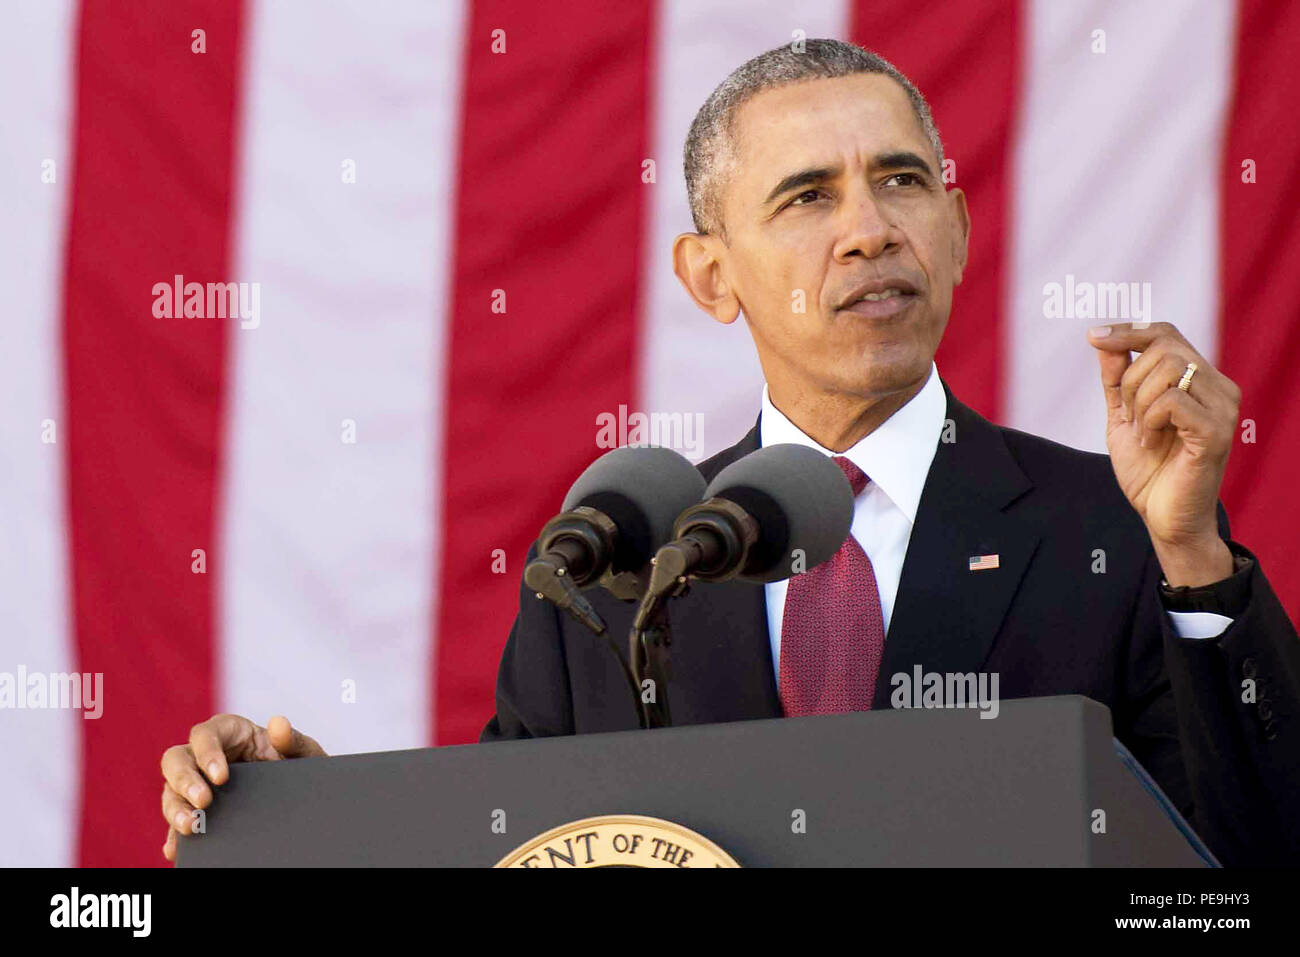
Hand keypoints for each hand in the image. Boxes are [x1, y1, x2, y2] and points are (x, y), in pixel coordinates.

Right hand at [160, 714, 325, 862]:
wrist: (300, 792)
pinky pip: (177, 818)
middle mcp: (205, 754)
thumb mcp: (302, 752)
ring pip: (172, 790)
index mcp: (228, 731)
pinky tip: (176, 848)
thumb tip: (278, 724)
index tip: (221, 777)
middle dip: (185, 781)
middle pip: (176, 759)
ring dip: (176, 809)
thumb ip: (293, 740)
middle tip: (203, 802)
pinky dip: (173, 834)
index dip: (207, 753)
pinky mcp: (194, 807)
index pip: (205, 734)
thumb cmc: (296, 764)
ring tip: (191, 827)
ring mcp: (196, 781)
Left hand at [1088, 322, 1238, 585]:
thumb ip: (1115, 379)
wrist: (1163, 517)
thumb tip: (1103, 340)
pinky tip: (1152, 442)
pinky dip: (1149, 419)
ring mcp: (1222, 408)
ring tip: (1143, 433)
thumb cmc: (1148, 470)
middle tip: (1130, 417)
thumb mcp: (1122, 416)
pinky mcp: (1217, 431)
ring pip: (1168, 370)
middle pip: (1163, 348)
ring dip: (1139, 402)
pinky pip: (1171, 401)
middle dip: (1130, 381)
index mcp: (1199, 380)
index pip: (1165, 333)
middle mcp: (1218, 387)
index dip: (1128, 331)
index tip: (1092, 337)